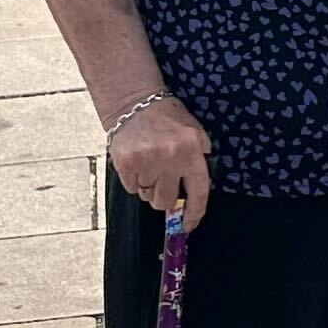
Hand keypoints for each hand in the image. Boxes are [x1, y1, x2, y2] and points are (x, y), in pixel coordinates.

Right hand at [109, 93, 214, 229]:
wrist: (135, 102)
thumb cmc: (167, 118)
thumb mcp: (194, 130)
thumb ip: (201, 155)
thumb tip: (197, 190)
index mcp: (192, 149)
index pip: (198, 192)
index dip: (193, 214)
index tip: (188, 225)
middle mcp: (171, 157)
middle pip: (167, 201)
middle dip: (165, 197)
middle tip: (163, 181)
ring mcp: (147, 160)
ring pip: (148, 196)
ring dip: (149, 186)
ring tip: (149, 164)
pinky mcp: (126, 163)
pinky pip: (132, 188)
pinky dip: (134, 180)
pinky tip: (137, 161)